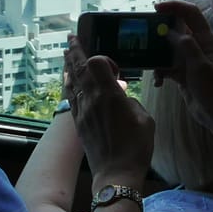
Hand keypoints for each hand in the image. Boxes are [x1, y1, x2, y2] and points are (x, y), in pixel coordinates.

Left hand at [65, 39, 154, 184]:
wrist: (116, 175)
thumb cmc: (136, 148)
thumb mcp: (145, 120)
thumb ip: (132, 102)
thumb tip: (122, 98)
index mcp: (110, 95)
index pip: (97, 63)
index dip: (103, 58)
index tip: (115, 67)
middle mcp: (92, 99)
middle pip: (80, 67)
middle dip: (75, 51)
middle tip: (71, 37)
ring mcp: (82, 110)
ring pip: (72, 81)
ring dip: (70, 64)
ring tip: (67, 52)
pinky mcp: (78, 122)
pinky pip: (70, 96)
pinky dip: (68, 83)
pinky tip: (67, 77)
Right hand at [154, 0, 212, 131]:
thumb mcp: (200, 66)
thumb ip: (186, 46)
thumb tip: (170, 31)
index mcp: (206, 40)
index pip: (191, 14)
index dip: (175, 6)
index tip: (156, 8)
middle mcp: (197, 46)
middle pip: (176, 28)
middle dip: (160, 30)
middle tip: (145, 33)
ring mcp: (189, 59)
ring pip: (168, 47)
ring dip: (158, 54)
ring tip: (150, 60)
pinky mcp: (181, 72)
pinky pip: (165, 65)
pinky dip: (160, 71)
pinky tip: (159, 82)